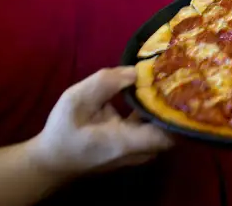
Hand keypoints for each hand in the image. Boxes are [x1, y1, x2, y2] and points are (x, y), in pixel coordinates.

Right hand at [27, 67, 172, 176]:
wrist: (52, 160)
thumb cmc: (63, 132)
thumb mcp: (76, 100)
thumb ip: (106, 83)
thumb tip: (136, 72)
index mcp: (127, 142)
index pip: (170, 132)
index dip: (178, 109)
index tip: (178, 85)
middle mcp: (140, 152)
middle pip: (172, 129)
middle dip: (175, 103)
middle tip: (175, 76)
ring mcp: (140, 153)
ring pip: (164, 129)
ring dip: (165, 106)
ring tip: (166, 79)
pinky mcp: (135, 148)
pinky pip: (153, 129)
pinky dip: (154, 111)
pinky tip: (151, 91)